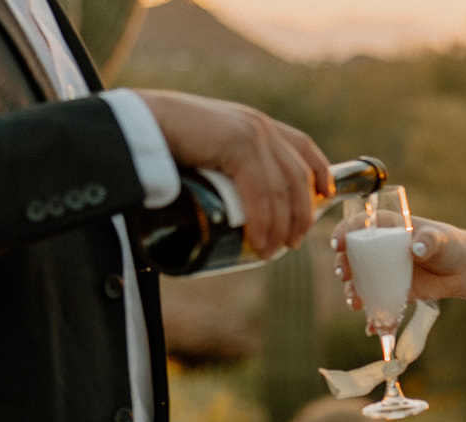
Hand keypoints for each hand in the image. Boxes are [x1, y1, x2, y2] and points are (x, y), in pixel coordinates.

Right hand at [135, 90, 330, 260]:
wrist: (142, 125)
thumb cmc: (167, 145)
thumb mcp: (209, 154)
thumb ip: (226, 170)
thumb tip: (231, 210)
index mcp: (256, 126)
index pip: (302, 147)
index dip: (320, 173)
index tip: (323, 199)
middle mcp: (259, 127)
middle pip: (298, 177)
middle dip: (300, 216)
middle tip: (290, 245)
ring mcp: (250, 133)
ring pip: (282, 190)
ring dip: (280, 228)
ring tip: (269, 252)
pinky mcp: (236, 144)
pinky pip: (261, 192)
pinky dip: (263, 222)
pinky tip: (259, 242)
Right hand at [331, 217, 465, 308]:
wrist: (460, 271)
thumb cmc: (449, 246)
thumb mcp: (439, 240)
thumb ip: (429, 241)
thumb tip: (416, 248)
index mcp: (387, 229)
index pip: (359, 226)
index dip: (344, 232)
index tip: (337, 244)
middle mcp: (379, 250)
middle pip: (352, 256)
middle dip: (342, 266)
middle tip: (343, 275)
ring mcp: (383, 272)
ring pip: (360, 282)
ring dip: (352, 293)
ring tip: (354, 304)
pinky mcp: (390, 292)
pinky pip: (376, 304)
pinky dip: (372, 317)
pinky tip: (372, 327)